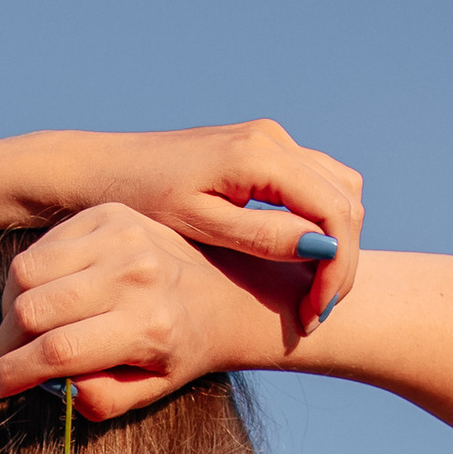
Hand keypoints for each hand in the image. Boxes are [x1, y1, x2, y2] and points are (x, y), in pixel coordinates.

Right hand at [0, 204, 310, 425]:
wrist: (224, 291)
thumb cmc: (180, 350)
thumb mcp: (148, 392)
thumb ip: (97, 399)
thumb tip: (47, 382)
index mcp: (148, 325)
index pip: (57, 351)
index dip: (12, 374)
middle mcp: (133, 273)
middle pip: (31, 309)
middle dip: (6, 343)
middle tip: (7, 359)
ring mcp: (120, 234)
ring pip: (26, 272)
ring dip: (11, 307)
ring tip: (24, 329)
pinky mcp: (108, 212)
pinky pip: (41, 246)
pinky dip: (30, 275)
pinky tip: (46, 294)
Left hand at [61, 119, 362, 337]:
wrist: (106, 166)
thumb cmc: (143, 199)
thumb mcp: (200, 225)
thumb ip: (261, 235)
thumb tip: (319, 248)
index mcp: (259, 155)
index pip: (333, 213)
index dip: (336, 269)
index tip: (313, 314)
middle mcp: (273, 139)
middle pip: (346, 203)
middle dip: (341, 264)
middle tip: (314, 315)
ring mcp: (271, 140)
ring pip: (340, 192)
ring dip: (336, 246)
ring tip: (309, 295)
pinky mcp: (264, 148)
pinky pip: (318, 184)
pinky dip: (322, 225)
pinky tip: (298, 265)